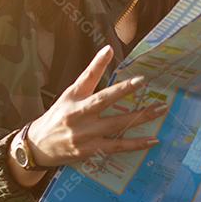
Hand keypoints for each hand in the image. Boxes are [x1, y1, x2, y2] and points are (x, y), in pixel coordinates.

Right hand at [27, 45, 167, 167]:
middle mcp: (83, 124)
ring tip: (161, 114)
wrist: (38, 145)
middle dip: (140, 111)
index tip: (141, 80)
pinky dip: (136, 145)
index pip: (103, 96)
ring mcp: (88, 140)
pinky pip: (117, 148)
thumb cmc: (58, 114)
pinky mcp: (91, 153)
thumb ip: (91, 72)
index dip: (122, 89)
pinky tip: (152, 140)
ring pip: (119, 132)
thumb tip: (108, 49)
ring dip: (141, 124)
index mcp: (78, 106)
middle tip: (162, 103)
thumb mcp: (71, 92)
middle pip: (115, 117)